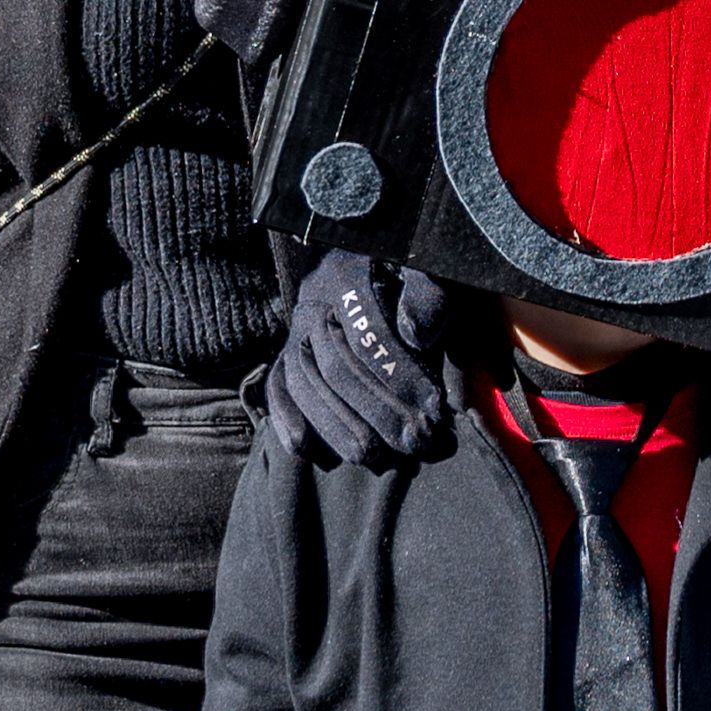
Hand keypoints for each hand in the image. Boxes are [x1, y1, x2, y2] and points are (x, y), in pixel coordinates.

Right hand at [267, 251, 453, 467]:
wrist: (376, 254)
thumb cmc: (412, 270)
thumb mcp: (429, 271)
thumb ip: (430, 297)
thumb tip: (419, 337)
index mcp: (349, 273)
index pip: (368, 335)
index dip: (401, 376)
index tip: (434, 409)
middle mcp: (313, 299)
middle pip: (336, 366)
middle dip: (378, 411)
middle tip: (415, 443)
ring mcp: (295, 326)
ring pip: (303, 382)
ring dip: (336, 425)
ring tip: (371, 456)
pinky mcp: (287, 349)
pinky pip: (277, 385)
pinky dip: (286, 418)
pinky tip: (306, 449)